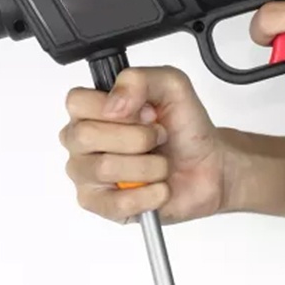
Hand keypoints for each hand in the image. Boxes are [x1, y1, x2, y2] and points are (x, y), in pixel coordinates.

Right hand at [59, 66, 228, 223]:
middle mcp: (82, 141)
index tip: (145, 113)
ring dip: (149, 166)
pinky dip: (148, 195)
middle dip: (137, 137)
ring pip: (105, 167)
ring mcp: (86, 174)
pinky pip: (115, 203)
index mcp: (91, 109)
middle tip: (157, 138)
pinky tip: (158, 188)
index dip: (117, 107)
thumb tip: (113, 104)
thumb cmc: (184, 129)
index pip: (76, 102)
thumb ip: (138, 79)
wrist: (208, 167)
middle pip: (86, 135)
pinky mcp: (100, 205)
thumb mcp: (171, 86)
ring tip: (160, 164)